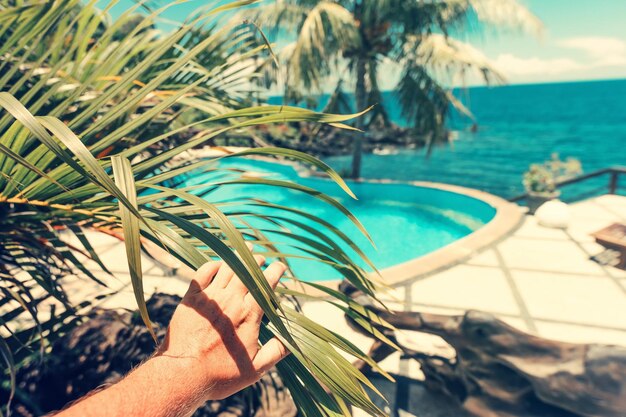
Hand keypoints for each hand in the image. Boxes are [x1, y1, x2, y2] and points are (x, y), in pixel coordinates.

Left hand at [157, 256, 288, 400]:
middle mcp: (230, 301)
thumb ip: (275, 352)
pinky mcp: (191, 300)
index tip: (280, 266)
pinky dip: (212, 264)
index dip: (274, 272)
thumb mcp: (255, 370)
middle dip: (257, 261)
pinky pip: (203, 273)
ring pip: (227, 268)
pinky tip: (218, 264)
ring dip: (238, 257)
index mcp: (249, 315)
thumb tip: (292, 340)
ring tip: (245, 250)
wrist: (182, 374)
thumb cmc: (220, 375)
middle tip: (261, 257)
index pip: (266, 285)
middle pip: (247, 271)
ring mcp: (210, 298)